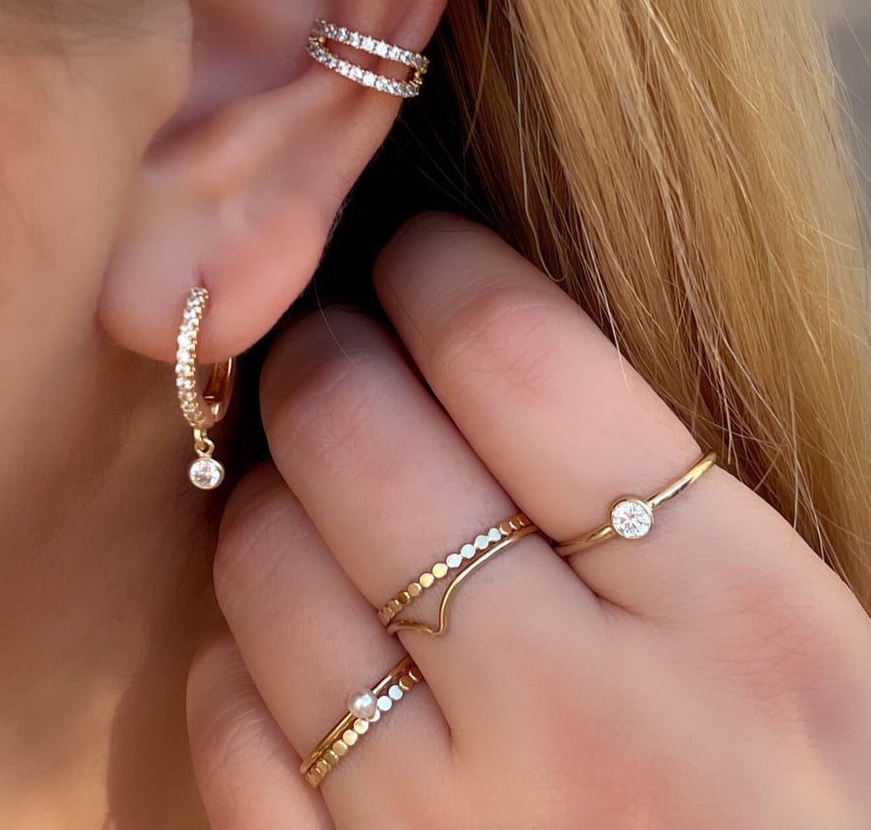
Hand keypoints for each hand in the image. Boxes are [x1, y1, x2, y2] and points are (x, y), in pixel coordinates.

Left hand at [186, 215, 870, 828]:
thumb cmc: (796, 806)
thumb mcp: (787, 640)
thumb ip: (656, 506)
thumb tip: (491, 358)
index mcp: (734, 622)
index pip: (522, 359)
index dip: (442, 271)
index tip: (417, 255)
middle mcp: (582, 722)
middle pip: (364, 442)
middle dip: (328, 358)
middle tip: (334, 347)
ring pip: (272, 573)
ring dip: (269, 496)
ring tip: (308, 485)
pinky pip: (234, 731)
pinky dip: (240, 655)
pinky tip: (290, 640)